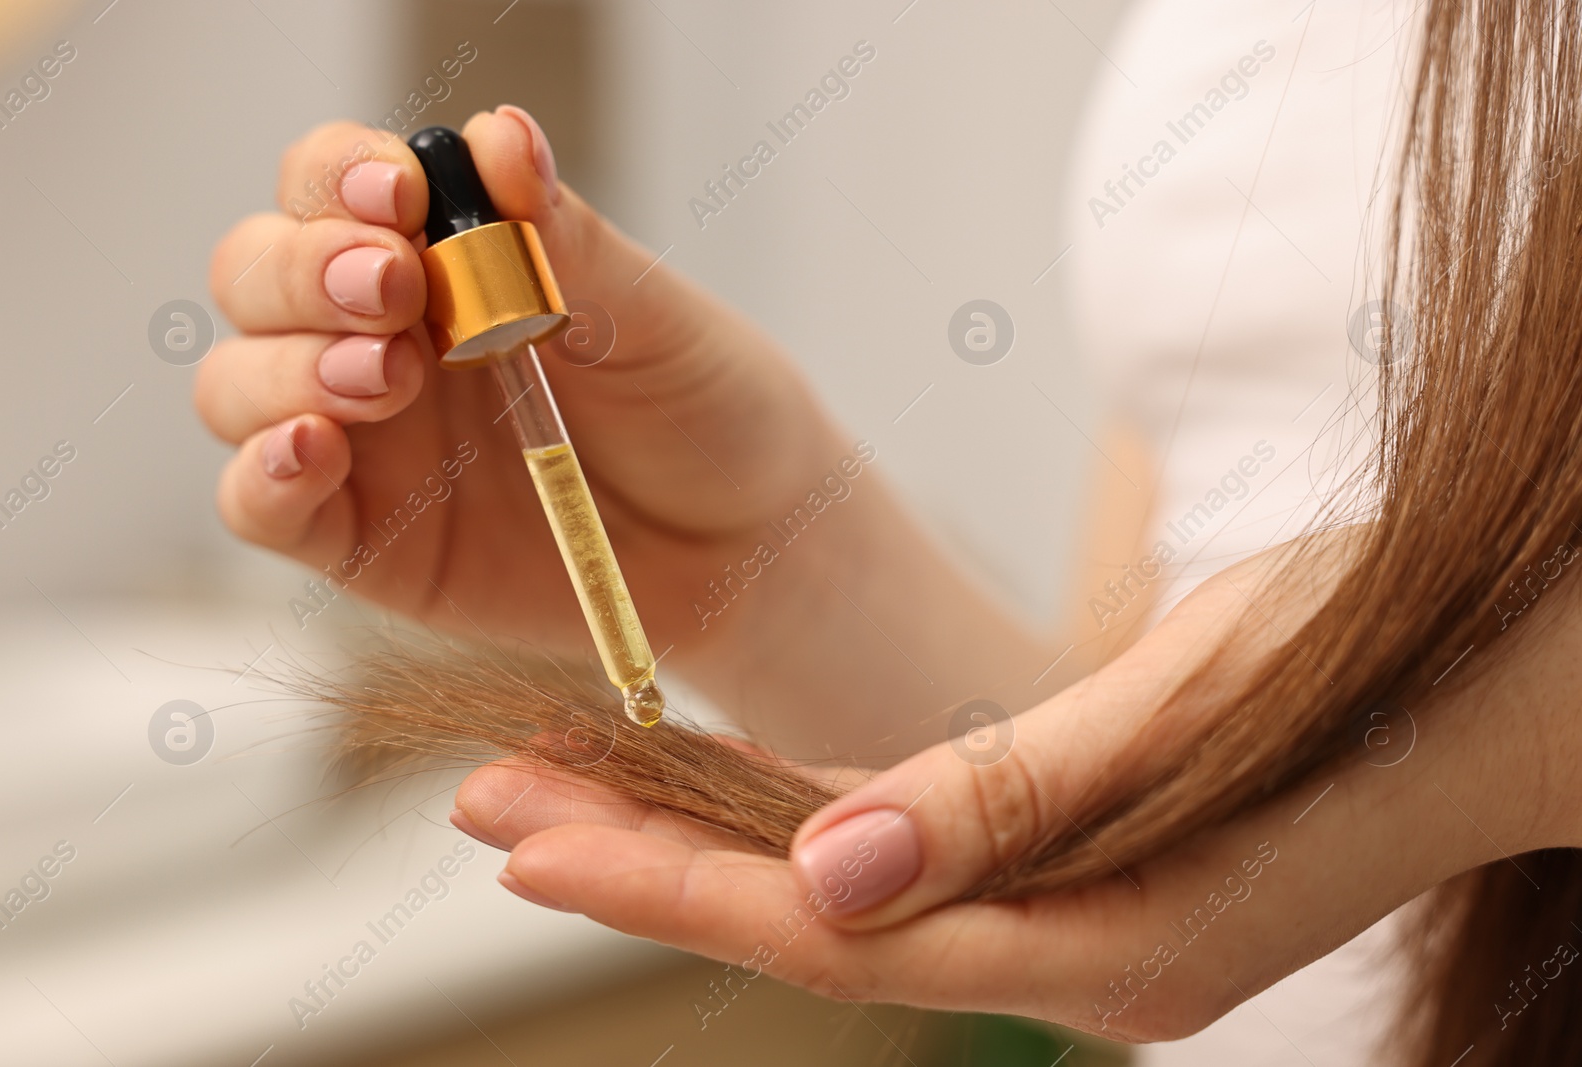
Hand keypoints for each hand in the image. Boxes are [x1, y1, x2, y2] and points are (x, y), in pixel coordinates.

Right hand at [197, 107, 1050, 749]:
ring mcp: (362, 441)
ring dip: (286, 366)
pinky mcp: (362, 540)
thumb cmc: (705, 414)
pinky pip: (260, 505)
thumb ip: (568, 243)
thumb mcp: (653, 320)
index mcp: (442, 262)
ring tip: (386, 377)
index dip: (344, 178)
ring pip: (237, 383)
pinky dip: (262, 474)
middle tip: (394, 288)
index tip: (403, 198)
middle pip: (258, 274)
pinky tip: (313, 449)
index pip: (337, 188)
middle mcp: (381, 339)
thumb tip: (503, 134)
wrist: (746, 549)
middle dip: (306, 270)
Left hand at [451, 538, 1581, 1039]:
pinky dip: (803, 811)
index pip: (834, 927)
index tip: (525, 836)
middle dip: (647, 856)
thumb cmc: (1388, 672)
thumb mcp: (1204, 711)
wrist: (1519, 672)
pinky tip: (718, 778)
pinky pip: (910, 846)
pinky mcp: (1081, 858)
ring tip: (561, 782)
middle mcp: (1078, 952)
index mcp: (1105, 943)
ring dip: (708, 829)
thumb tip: (829, 878)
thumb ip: (1012, 799)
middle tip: (489, 804)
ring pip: (849, 881)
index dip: (669, 879)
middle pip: (815, 914)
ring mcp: (1078, 914)